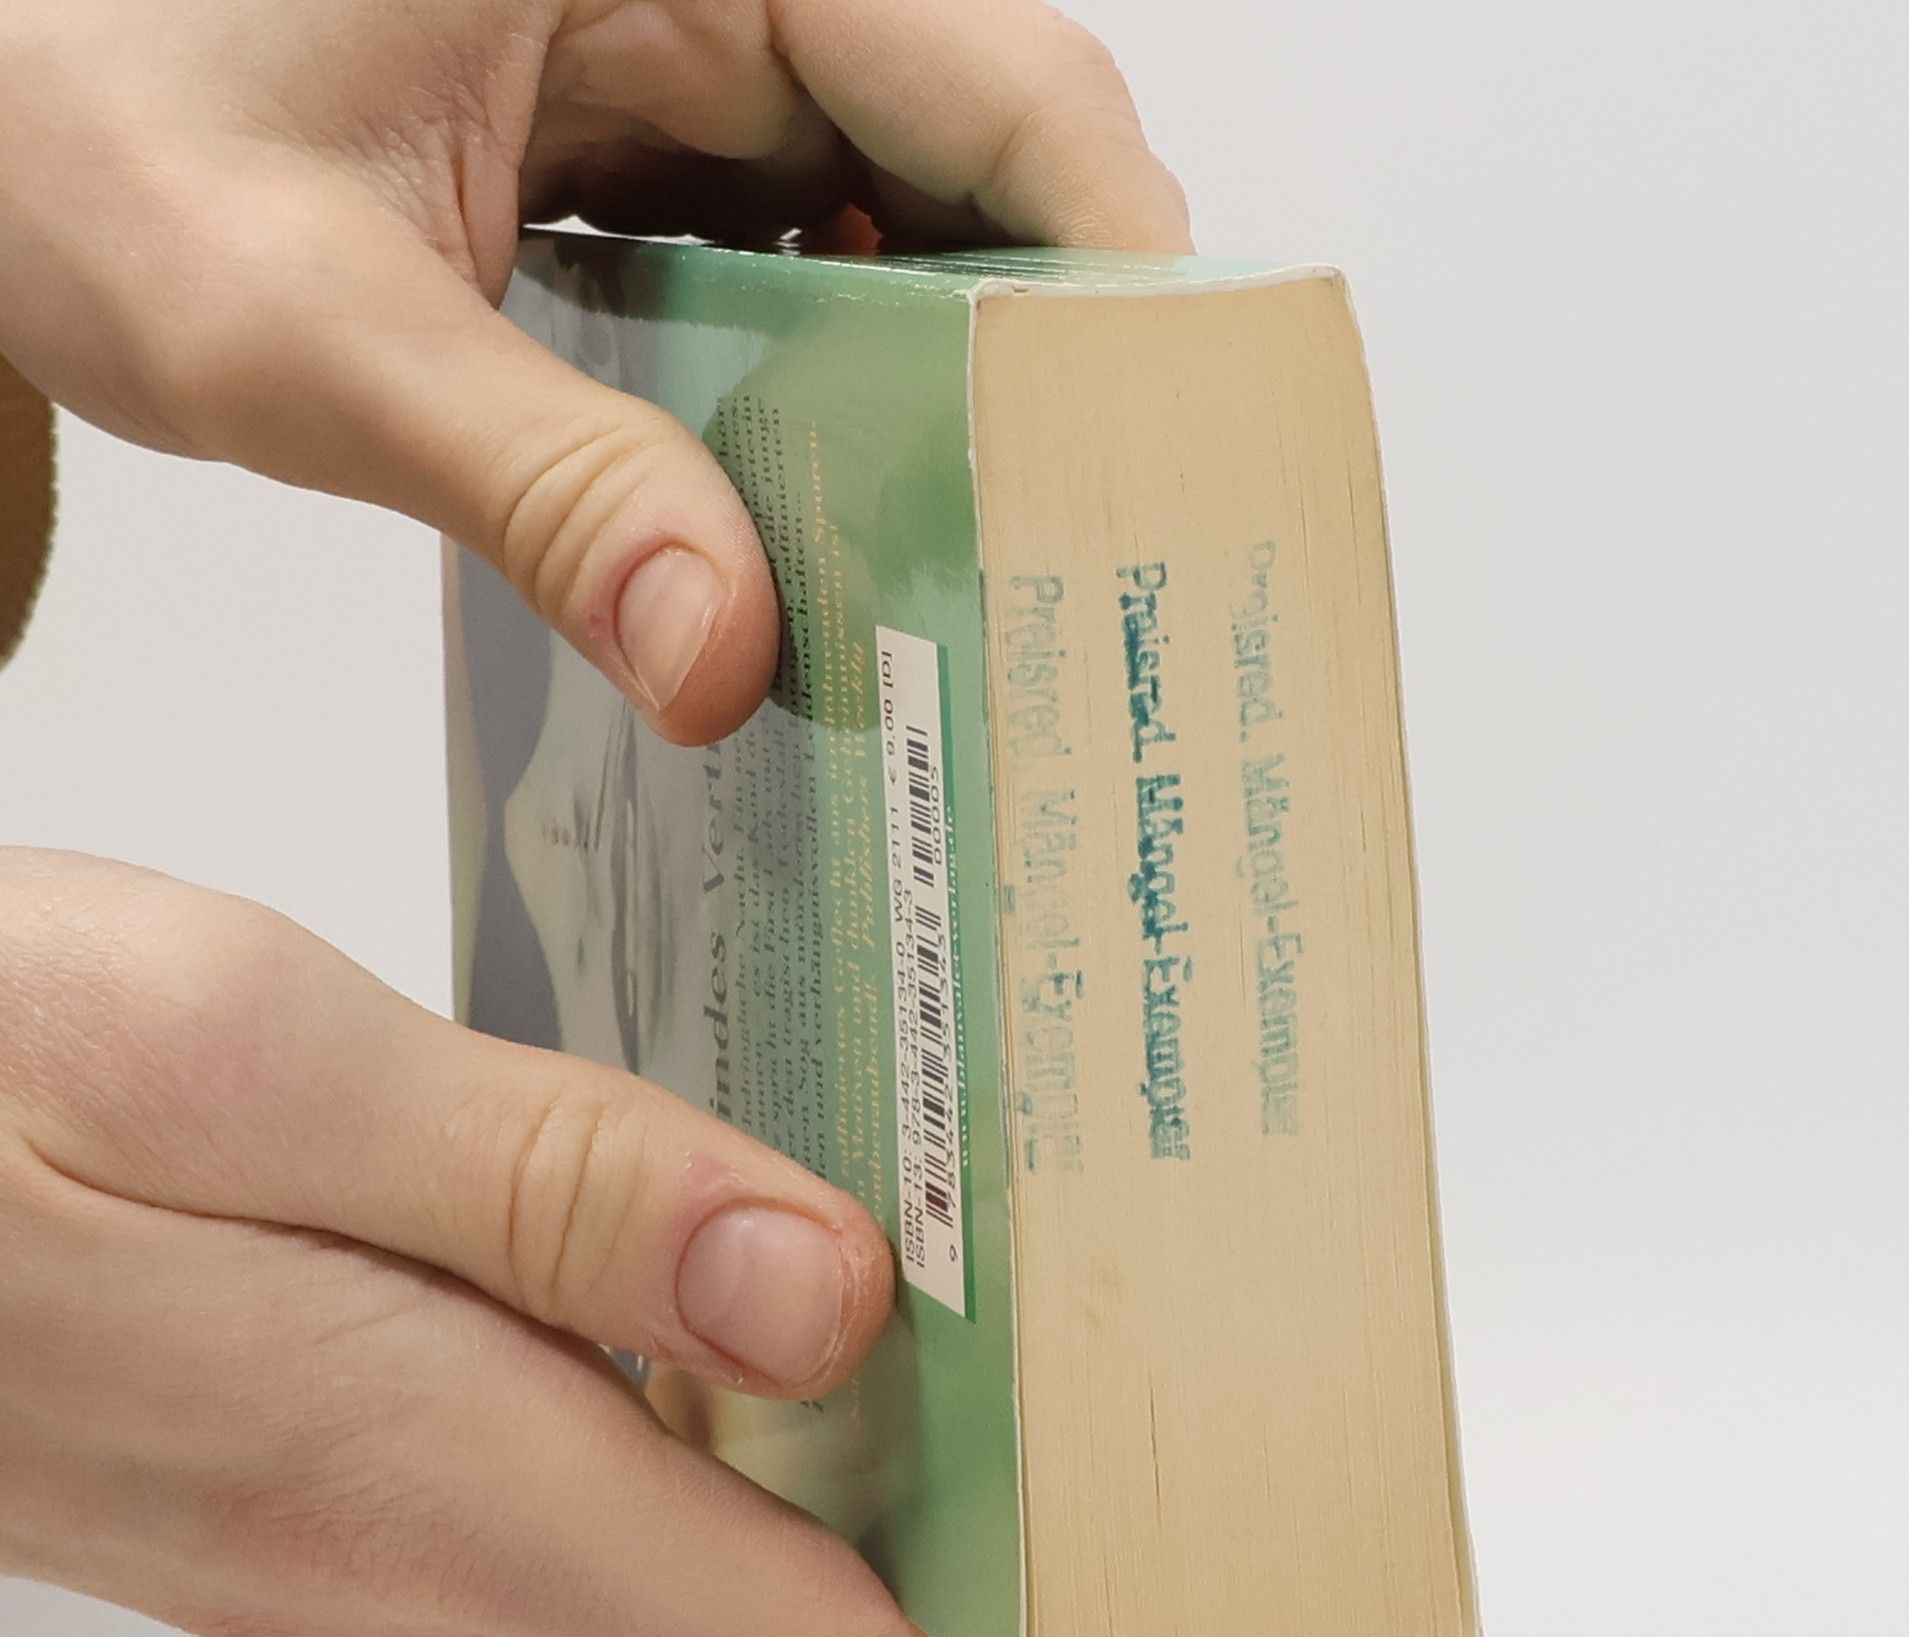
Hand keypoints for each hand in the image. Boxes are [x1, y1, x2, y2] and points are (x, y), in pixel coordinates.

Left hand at [0, 0, 1189, 741]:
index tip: (1158, 465)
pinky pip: (805, 271)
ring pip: (907, 235)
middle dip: (1032, 374)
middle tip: (1060, 574)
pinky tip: (817, 514)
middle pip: (986, 172)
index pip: (1007, 83)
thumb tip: (730, 657)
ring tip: (957, 576)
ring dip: (934, 404)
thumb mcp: (296, 319)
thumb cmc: (67, 112)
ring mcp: (688, 65)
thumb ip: (535, 481)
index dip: (1114, 274)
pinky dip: (829, 398)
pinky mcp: (647, 149)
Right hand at [0, 849, 1122, 1636]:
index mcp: (443, 1474)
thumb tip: (827, 1294)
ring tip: (1001, 1263)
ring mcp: (389, 1526)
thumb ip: (551, 1192)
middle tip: (1137, 1341)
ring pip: (717, 1541)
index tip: (1197, 1556)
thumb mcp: (250, 1065)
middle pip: (811, 1617)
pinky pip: (608, 1473)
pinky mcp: (353, 1460)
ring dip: (874, 1441)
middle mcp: (436, 1553)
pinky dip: (734, 1392)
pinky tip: (771, 1243)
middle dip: (997, 1517)